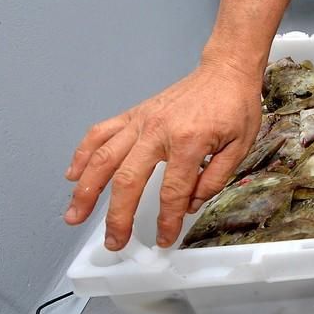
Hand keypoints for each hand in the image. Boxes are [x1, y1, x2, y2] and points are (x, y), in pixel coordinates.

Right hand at [64, 60, 262, 250]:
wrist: (225, 71)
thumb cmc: (235, 107)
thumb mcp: (240, 146)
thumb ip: (214, 179)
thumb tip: (189, 205)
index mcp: (189, 142)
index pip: (172, 192)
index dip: (166, 220)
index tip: (163, 238)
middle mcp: (158, 131)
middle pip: (129, 181)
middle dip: (118, 216)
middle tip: (114, 241)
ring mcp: (141, 121)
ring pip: (104, 158)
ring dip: (86, 190)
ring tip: (75, 215)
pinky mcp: (134, 114)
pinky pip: (100, 133)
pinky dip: (83, 153)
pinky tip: (73, 175)